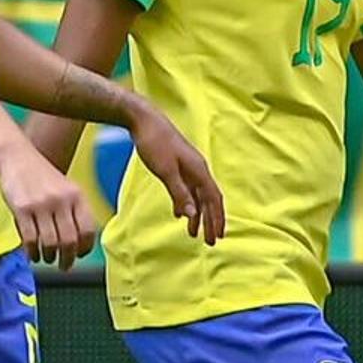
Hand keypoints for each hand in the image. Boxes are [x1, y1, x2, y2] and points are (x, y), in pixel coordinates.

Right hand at [0, 141, 96, 264]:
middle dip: (67, 259)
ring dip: (48, 257)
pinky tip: (32, 255)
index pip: (88, 230)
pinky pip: (30, 239)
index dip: (85, 248)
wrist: (16, 156)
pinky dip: (32, 252)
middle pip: (69, 240)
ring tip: (46, 259)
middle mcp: (62, 200)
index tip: (79, 255)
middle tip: (64, 266)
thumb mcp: (66, 188)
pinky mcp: (22, 209)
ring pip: (50, 243)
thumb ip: (74, 211)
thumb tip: (79, 243)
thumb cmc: (41, 175)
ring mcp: (41, 205)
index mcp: (77, 196)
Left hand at [125, 97, 227, 245]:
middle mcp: (198, 170)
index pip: (213, 199)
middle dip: (211, 221)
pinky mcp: (178, 166)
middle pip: (209, 200)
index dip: (217, 219)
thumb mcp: (166, 171)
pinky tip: (181, 214)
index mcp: (199, 170)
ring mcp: (188, 168)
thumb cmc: (155, 143)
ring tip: (193, 233)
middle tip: (210, 241)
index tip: (217, 237)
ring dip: (197, 215)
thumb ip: (179, 193)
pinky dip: (187, 203)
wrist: (144, 120)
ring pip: (198, 196)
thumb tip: (191, 215)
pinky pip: (187, 190)